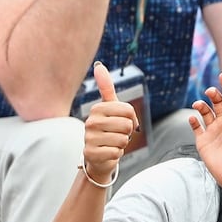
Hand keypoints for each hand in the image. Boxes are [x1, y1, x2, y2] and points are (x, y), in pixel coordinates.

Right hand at [82, 62, 138, 184]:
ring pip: (123, 139)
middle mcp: (90, 121)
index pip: (128, 110)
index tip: (122, 122)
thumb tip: (99, 65)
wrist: (98, 156)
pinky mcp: (91, 153)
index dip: (132, 119)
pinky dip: (117, 154)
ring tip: (112, 143)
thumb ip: (106, 87)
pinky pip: (117, 152)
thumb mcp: (110, 108)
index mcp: (97, 109)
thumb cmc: (108, 130)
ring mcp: (89, 138)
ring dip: (122, 144)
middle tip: (117, 134)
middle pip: (127, 125)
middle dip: (127, 133)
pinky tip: (108, 152)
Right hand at [189, 73, 221, 189]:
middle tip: (210, 92)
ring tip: (199, 105)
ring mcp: (212, 131)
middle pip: (216, 103)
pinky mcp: (202, 141)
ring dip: (201, 105)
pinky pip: (195, 127)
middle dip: (212, 94)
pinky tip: (192, 118)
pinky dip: (192, 121)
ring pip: (204, 112)